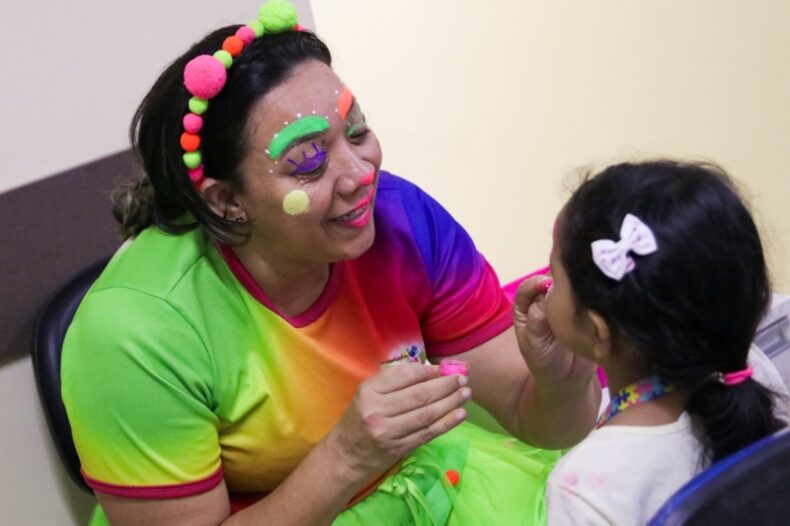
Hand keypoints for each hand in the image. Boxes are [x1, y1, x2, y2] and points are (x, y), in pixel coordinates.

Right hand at [325, 363, 469, 480]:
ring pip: (427, 414)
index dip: (428, 371)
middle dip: (445, 385)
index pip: (404, 376)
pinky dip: (447, 423)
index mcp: (369, 391)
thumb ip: (394, 382)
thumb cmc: (359, 419)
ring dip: (450, 402)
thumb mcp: (368, 394)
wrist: (345, 455)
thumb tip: (430, 370)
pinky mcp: (399, 449)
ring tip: (466, 393)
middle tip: (462, 378)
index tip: (444, 368)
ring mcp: (389, 432)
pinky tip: (460, 414)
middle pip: (419, 395)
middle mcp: (377, 411)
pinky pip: (428, 433)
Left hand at [513, 276, 595, 385]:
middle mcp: (545, 302)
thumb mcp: (535, 344)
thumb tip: (544, 294)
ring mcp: (566, 304)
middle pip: (551, 281)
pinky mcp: (585, 309)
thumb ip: (537, 321)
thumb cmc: (546, 362)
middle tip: (570, 281)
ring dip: (576, 284)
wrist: (571, 380)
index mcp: (526, 308)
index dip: (536, 283)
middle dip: (559, 279)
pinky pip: (587, 296)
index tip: (547, 284)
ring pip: (570, 286)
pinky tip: (597, 294)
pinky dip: (591, 293)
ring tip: (585, 286)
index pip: (528, 288)